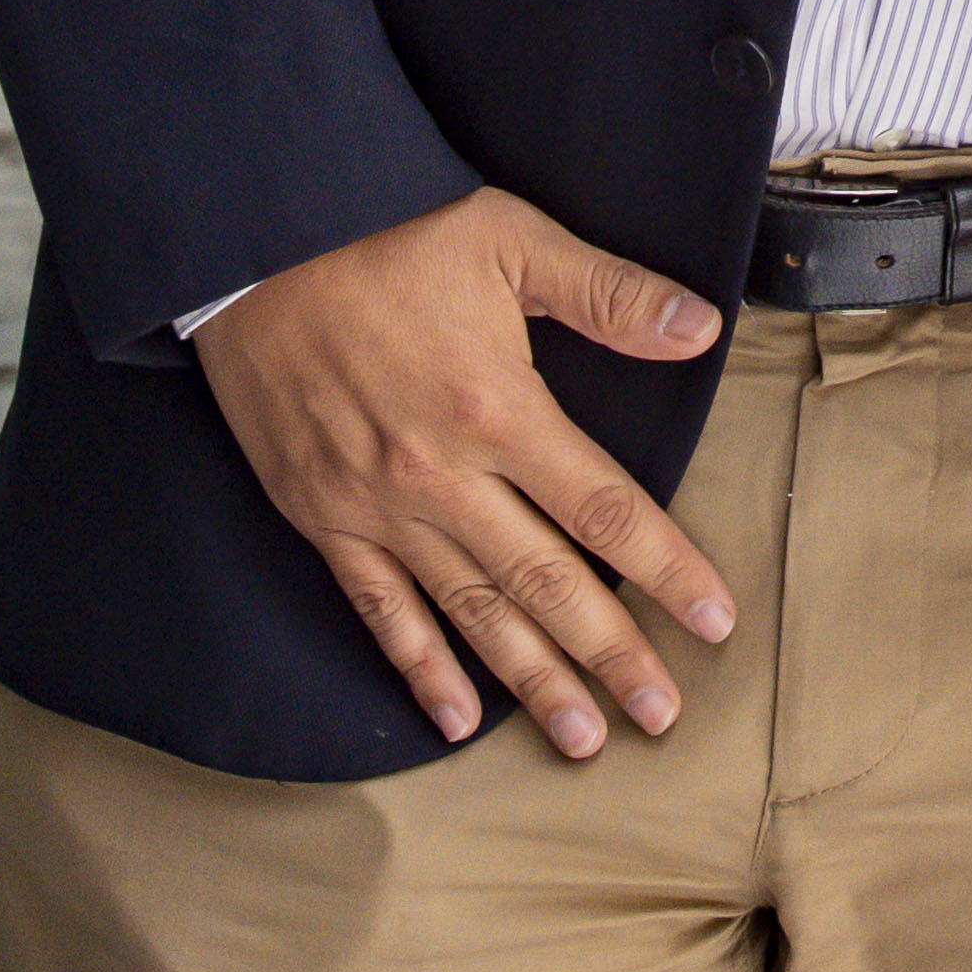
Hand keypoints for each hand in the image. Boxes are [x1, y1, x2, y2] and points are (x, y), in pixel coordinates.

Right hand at [193, 187, 733, 758]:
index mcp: (499, 409)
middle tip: (663, 714)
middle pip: (545, 583)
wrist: (257, 246)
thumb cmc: (391, 233)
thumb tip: (700, 326)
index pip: (603, 508)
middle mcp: (442, 476)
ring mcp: (378, 507)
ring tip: (583, 737)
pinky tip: (456, 719)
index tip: (715, 621)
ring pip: (470, 614)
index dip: (665, 568)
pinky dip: (419, 668)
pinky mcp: (324, 518)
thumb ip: (608, 293)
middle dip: (611, 653)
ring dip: (530, 681)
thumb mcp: (511, 237)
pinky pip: (379, 609)